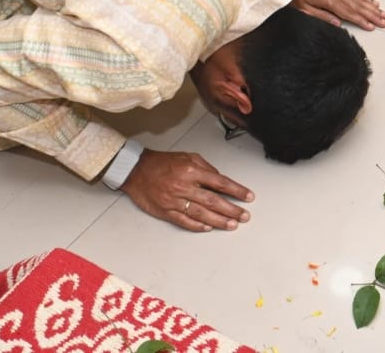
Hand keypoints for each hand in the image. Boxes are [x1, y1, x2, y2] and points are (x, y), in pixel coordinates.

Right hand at [121, 148, 252, 231]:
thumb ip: (206, 168)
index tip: (248, 196)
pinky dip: (197, 225)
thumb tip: (220, 179)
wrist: (136, 170)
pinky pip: (184, 221)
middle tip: (244, 216)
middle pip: (213, 200)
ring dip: (218, 221)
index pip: (220, 182)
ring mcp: (174, 200)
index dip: (236, 190)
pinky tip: (209, 228)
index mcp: (191, 171)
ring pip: (201, 213)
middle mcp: (184, 186)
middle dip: (231, 209)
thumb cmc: (162, 163)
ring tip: (232, 225)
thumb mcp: (188, 157)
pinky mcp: (165, 211)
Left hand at [294, 0, 384, 29]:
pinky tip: (374, 3)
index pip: (348, 13)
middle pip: (358, 7)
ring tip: (384, 14)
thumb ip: (322, 16)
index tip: (372, 26)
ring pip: (360, 0)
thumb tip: (338, 24)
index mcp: (329, 0)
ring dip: (373, 8)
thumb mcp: (305, 9)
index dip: (361, 20)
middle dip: (373, 15)